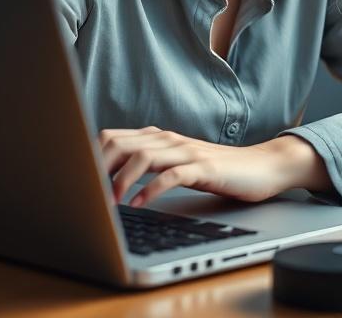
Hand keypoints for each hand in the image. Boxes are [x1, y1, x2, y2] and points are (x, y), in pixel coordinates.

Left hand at [97, 126, 331, 207]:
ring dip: (121, 181)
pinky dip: (151, 190)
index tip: (78, 180)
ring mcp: (187, 152)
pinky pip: (172, 176)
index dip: (91, 157)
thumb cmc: (218, 169)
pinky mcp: (204, 167)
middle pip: (121, 144)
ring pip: (143, 157)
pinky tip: (140, 205)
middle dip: (98, 169)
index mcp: (159, 137)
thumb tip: (110, 176)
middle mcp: (169, 140)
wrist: (262, 166)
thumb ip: (150, 162)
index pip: (113, 137)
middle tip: (87, 194)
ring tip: (111, 203)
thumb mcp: (178, 163)